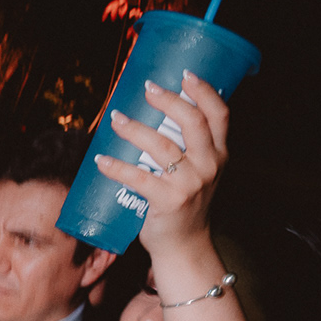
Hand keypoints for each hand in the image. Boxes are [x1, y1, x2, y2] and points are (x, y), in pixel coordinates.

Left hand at [94, 71, 227, 263]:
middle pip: (192, 122)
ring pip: (162, 146)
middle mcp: (209, 165)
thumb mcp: (200, 173)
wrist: (184, 246)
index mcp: (220, 154)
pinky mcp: (168, 201)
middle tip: (147, 89)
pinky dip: (116, 167)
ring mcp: (190, 184)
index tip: (185, 74)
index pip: (219, 115)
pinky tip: (101, 159)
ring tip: (116, 119)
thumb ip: (189, 149)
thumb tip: (157, 118)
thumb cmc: (185, 205)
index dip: (204, 91)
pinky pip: (138, 177)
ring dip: (135, 129)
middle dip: (168, 100)